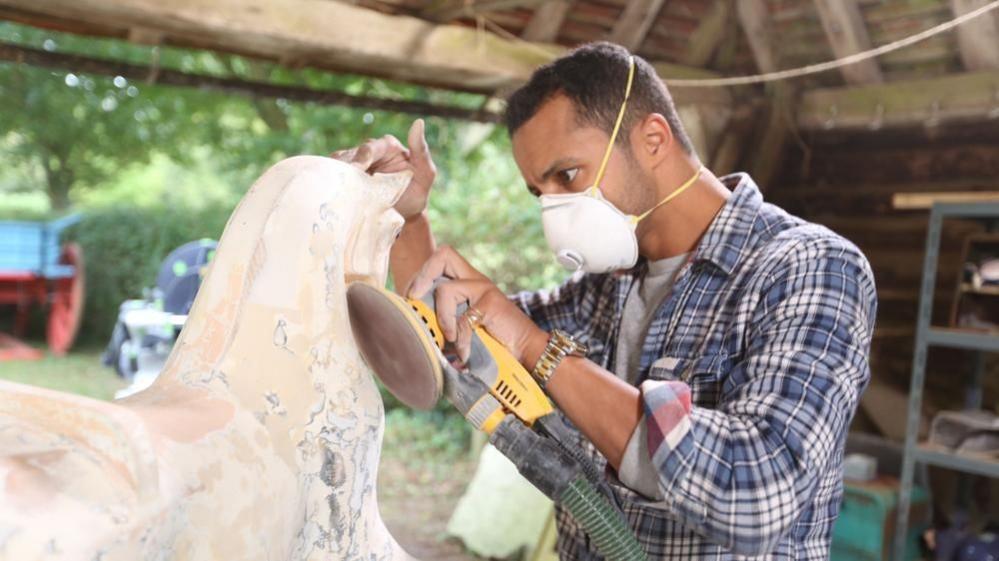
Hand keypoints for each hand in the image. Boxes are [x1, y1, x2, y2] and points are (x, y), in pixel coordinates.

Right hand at [330, 119, 436, 220]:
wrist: (404, 214)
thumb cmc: (417, 191)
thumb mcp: (426, 173)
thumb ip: (421, 150)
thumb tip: (419, 122)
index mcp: (386, 146)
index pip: (369, 148)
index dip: (361, 158)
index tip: (358, 170)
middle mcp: (368, 151)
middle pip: (349, 155)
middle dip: (345, 168)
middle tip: (342, 183)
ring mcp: (354, 165)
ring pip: (337, 165)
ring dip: (335, 177)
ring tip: (334, 189)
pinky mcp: (344, 179)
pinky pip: (333, 177)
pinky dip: (331, 184)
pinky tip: (330, 193)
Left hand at [408, 246, 547, 365]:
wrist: (526, 349)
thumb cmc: (493, 340)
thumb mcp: (465, 326)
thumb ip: (445, 320)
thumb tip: (416, 326)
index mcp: (468, 281)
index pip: (441, 259)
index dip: (422, 274)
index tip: (411, 297)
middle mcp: (477, 279)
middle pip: (444, 254)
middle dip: (422, 276)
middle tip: (414, 298)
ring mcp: (485, 290)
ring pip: (445, 290)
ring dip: (441, 318)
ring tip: (449, 338)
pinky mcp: (491, 304)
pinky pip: (463, 320)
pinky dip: (460, 340)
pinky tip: (464, 352)